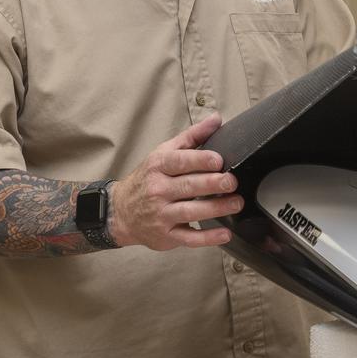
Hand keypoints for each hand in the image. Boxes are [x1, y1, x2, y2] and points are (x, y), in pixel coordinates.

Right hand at [107, 115, 240, 249]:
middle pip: (188, 186)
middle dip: (213, 184)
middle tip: (232, 182)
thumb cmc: (148, 179)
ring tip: (236, 203)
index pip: (180, 162)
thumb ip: (192, 136)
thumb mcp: (164, 153)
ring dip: (216, 208)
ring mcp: (161, 215)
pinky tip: (225, 233)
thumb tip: (216, 119)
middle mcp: (158, 190)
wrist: (120, 212)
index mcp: (158, 166)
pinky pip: (189, 238)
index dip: (200, 160)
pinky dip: (208, 238)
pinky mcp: (166, 236)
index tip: (219, 160)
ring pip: (191, 211)